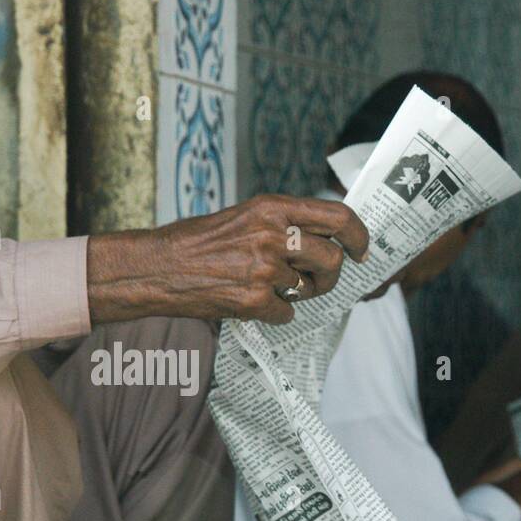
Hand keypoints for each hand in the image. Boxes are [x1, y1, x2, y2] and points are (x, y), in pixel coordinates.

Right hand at [85, 194, 368, 324]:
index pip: (337, 215)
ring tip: (267, 287)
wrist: (159, 267)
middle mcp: (272, 235)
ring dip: (295, 294)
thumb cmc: (198, 241)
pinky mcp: (253, 301)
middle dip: (330, 275)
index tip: (361, 250)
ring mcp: (263, 270)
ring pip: (308, 289)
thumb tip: (324, 237)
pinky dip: (274, 313)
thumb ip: (283, 221)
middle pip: (331, 258)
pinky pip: (286, 312)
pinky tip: (250, 303)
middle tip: (317, 281)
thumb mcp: (244, 215)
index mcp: (272, 207)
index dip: (358, 235)